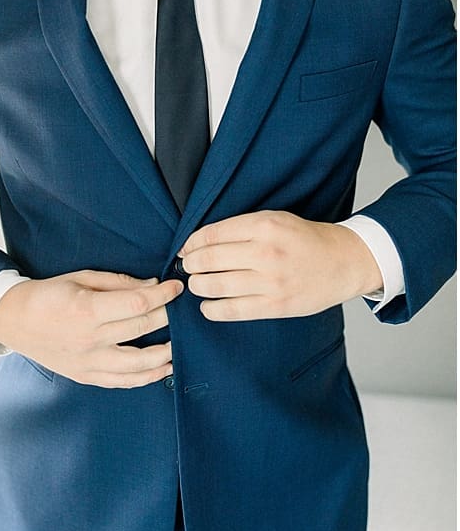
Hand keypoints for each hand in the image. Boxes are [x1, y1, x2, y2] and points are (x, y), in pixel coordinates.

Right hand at [0, 271, 181, 387]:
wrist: (13, 320)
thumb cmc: (46, 295)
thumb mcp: (80, 278)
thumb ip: (117, 282)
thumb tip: (151, 286)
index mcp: (87, 310)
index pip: (138, 303)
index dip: (163, 295)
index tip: (176, 288)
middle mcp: (90, 339)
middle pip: (142, 329)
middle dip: (167, 317)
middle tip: (179, 310)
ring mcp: (88, 362)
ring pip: (138, 365)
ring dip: (164, 355)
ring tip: (178, 346)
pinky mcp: (85, 376)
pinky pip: (122, 381)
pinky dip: (144, 377)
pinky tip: (160, 368)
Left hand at [179, 211, 382, 320]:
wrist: (344, 262)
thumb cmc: (305, 240)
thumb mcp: (274, 220)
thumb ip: (240, 227)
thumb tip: (198, 242)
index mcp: (265, 226)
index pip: (212, 234)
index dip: (191, 243)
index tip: (186, 249)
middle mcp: (266, 253)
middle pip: (209, 260)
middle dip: (191, 265)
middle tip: (188, 267)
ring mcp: (271, 282)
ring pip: (215, 286)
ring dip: (198, 286)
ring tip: (197, 284)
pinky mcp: (276, 306)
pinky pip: (232, 310)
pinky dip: (212, 310)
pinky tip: (208, 306)